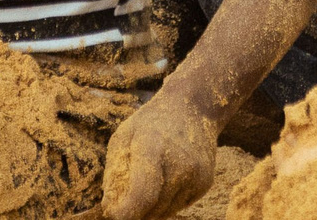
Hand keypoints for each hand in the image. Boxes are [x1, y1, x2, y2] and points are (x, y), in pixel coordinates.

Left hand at [99, 91, 217, 219]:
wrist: (194, 108)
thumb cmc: (151, 123)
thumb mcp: (124, 136)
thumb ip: (115, 172)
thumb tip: (110, 209)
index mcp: (154, 148)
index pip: (142, 195)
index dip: (125, 213)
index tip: (114, 215)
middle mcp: (181, 164)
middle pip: (152, 208)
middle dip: (134, 212)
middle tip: (126, 199)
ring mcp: (197, 174)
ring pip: (165, 213)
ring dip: (151, 209)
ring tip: (147, 185)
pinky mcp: (205, 183)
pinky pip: (179, 207)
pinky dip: (167, 202)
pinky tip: (165, 180)